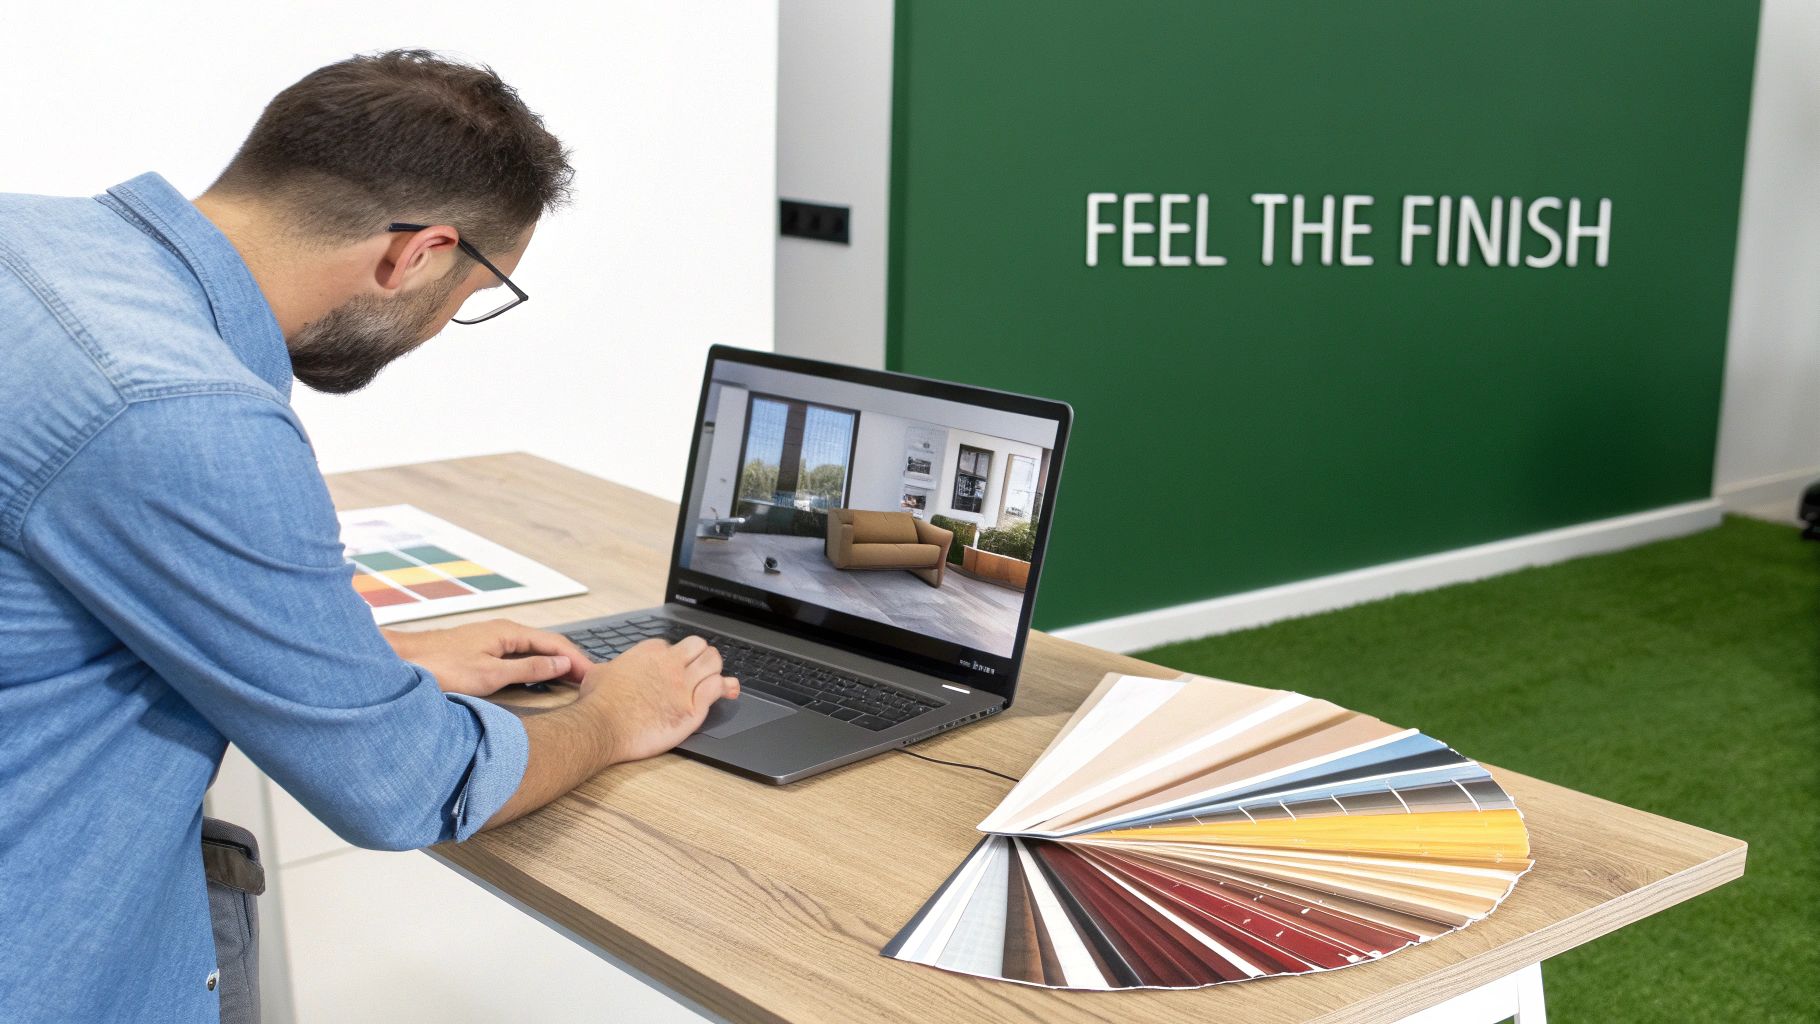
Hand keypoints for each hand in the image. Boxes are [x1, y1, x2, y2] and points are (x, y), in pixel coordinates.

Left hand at [384, 619, 590, 696]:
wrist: (402, 662)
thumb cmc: (441, 667)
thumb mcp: (491, 674)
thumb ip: (529, 668)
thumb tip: (562, 664)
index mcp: (510, 632)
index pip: (556, 644)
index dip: (578, 661)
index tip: (594, 678)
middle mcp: (503, 631)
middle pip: (547, 645)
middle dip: (570, 661)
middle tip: (589, 682)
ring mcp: (492, 640)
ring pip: (533, 650)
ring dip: (554, 664)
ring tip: (571, 681)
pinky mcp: (482, 650)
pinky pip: (519, 655)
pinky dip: (536, 666)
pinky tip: (538, 678)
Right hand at [580, 635, 739, 764]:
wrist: (602, 727)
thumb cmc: (598, 703)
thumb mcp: (598, 672)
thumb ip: (611, 667)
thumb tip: (609, 670)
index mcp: (650, 652)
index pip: (674, 646)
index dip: (674, 657)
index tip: (672, 668)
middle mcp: (670, 664)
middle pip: (699, 647)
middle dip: (702, 656)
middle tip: (699, 669)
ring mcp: (683, 685)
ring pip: (714, 663)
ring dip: (715, 669)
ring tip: (713, 679)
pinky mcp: (692, 709)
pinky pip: (717, 688)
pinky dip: (722, 688)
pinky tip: (721, 692)